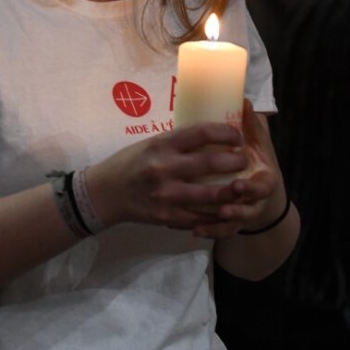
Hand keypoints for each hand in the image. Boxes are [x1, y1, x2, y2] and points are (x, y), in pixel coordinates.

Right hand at [84, 117, 252, 232]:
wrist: (105, 193)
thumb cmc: (129, 163)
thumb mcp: (151, 144)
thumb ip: (177, 142)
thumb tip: (210, 135)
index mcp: (161, 145)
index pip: (201, 133)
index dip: (225, 133)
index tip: (236, 136)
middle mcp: (164, 168)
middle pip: (211, 163)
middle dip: (234, 161)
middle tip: (244, 159)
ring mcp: (166, 195)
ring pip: (211, 195)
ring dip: (231, 190)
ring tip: (241, 185)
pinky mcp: (166, 216)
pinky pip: (199, 216)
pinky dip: (215, 213)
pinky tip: (226, 208)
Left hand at [206, 102, 286, 239]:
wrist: (261, 194)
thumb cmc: (254, 162)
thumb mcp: (258, 144)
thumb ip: (251, 125)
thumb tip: (243, 100)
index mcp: (264, 180)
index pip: (263, 187)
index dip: (251, 188)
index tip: (237, 184)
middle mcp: (255, 199)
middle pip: (248, 208)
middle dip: (236, 208)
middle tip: (219, 208)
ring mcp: (243, 213)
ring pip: (233, 223)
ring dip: (218, 224)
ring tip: (200, 225)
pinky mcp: (230, 222)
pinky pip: (220, 231)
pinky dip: (208, 231)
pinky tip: (193, 231)